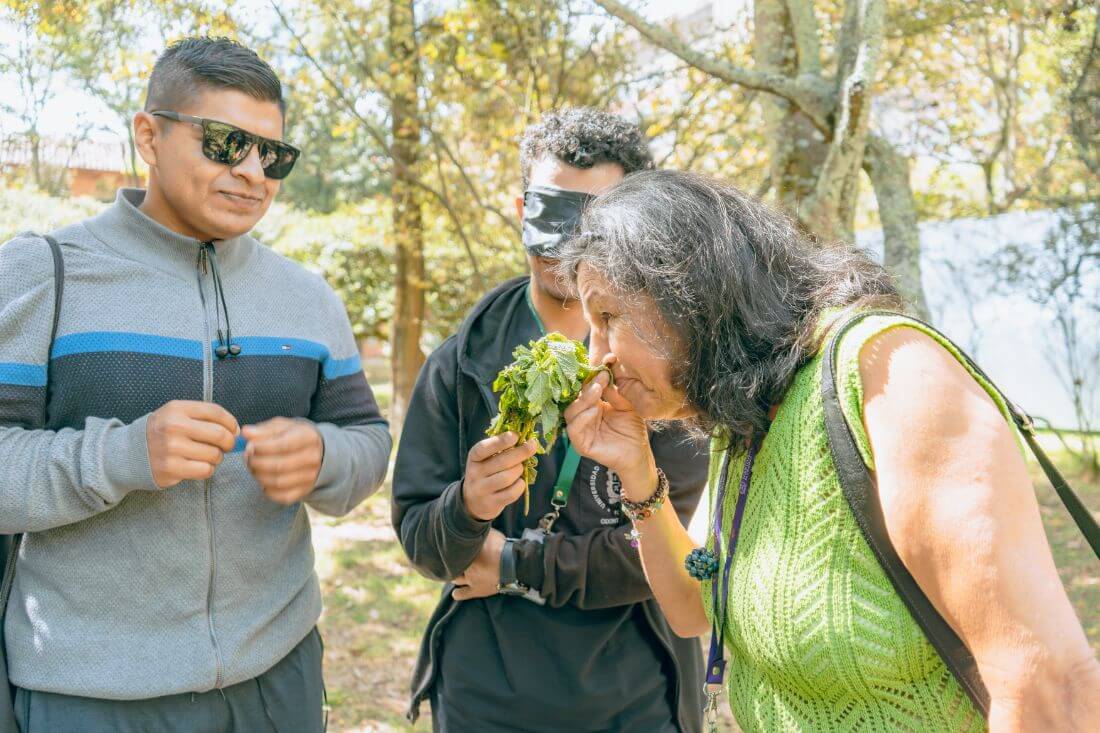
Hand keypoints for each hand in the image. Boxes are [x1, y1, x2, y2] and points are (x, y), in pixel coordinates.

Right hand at [147, 400, 238, 487]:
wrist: (130, 452)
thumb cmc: (162, 432)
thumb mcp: (177, 414)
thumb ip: (204, 417)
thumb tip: (235, 431)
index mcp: (177, 409)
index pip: (216, 412)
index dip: (231, 423)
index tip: (233, 430)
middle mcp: (174, 427)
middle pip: (220, 434)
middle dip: (229, 442)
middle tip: (225, 446)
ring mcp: (172, 448)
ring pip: (214, 455)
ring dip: (217, 457)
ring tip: (207, 456)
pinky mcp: (171, 468)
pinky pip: (205, 470)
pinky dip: (207, 469)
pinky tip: (198, 465)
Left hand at [242, 418, 323, 504]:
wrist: (318, 451)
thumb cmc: (295, 436)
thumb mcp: (282, 426)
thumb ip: (264, 430)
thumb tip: (246, 432)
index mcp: (308, 437)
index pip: (283, 445)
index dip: (262, 447)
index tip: (250, 446)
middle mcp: (313, 458)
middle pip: (279, 466)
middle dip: (257, 463)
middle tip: (248, 457)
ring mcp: (310, 476)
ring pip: (278, 482)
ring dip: (259, 476)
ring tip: (253, 468)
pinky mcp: (305, 490)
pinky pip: (283, 496)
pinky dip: (268, 490)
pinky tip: (264, 480)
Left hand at [452, 529, 504, 600]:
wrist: (514, 566)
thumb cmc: (504, 548)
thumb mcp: (491, 534)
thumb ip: (481, 532)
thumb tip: (476, 525)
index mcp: (469, 552)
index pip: (455, 550)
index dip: (453, 548)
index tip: (453, 545)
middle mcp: (466, 565)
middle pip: (452, 564)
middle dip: (452, 562)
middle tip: (455, 559)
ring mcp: (470, 579)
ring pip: (455, 578)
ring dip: (454, 575)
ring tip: (456, 572)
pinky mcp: (476, 590)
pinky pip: (461, 594)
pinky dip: (458, 593)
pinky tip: (456, 591)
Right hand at [463, 432, 538, 520]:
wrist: (473, 501)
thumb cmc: (486, 473)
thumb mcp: (486, 459)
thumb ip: (500, 449)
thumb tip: (525, 439)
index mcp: (474, 458)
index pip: (484, 448)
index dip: (500, 441)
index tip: (516, 435)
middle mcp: (475, 473)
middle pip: (502, 462)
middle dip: (521, 452)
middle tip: (532, 445)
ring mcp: (482, 489)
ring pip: (507, 478)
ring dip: (519, 470)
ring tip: (520, 467)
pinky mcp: (491, 503)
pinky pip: (511, 493)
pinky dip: (520, 485)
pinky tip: (519, 482)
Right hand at [563, 370, 656, 500]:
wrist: (639, 454)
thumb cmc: (632, 430)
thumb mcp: (625, 405)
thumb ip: (614, 392)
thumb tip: (605, 371)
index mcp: (591, 405)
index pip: (585, 388)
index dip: (591, 375)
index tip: (606, 363)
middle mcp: (583, 417)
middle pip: (575, 398)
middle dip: (588, 386)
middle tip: (602, 376)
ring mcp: (581, 431)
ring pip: (571, 412)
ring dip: (583, 399)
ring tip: (598, 390)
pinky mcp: (581, 445)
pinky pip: (574, 430)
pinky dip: (582, 419)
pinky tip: (595, 411)